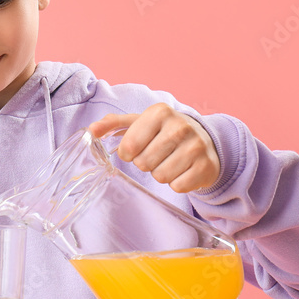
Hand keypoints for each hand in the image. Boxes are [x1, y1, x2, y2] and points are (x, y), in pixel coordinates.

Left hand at [88, 102, 219, 192]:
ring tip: (169, 161)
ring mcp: (196, 146)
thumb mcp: (139, 122)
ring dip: (160, 173)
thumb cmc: (163, 131)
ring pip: (161, 176)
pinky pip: (178, 186)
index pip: (128, 146)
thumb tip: (91, 131)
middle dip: (146, 163)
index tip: (137, 148)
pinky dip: (177, 183)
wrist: (204, 139)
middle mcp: (180, 126)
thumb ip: (113, 124)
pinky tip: (182, 170)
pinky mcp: (207, 166)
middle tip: (156, 154)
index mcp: (159, 112)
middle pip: (144, 163)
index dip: (128, 153)